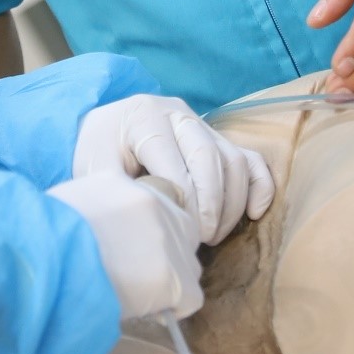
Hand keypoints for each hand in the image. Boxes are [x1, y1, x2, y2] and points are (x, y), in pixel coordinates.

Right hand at [51, 173, 206, 322]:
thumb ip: (92, 209)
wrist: (41, 263)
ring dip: (170, 281)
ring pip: (189, 265)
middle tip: (137, 275)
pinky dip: (174, 308)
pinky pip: (191, 298)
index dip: (145, 232)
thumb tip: (101, 233)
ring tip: (137, 295)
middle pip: (182, 231)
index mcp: (121, 183)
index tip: (129, 250)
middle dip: (167, 254)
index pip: (154, 205)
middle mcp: (153, 204)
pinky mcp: (174, 276)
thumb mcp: (64, 206)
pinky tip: (146, 310)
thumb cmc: (38, 240)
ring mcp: (168, 239)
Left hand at [74, 94, 274, 243]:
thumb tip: (141, 216)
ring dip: (231, 203)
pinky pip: (252, 159)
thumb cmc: (100, 154)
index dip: (180, 196)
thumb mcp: (93, 168)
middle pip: (208, 155)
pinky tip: (254, 214)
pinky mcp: (220, 141)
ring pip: (233, 160)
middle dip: (209, 203)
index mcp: (143, 116)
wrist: (107, 132)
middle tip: (200, 238)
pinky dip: (260, 186)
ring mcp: (203, 126)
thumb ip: (113, 186)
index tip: (180, 229)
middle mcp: (178, 114)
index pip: (170, 155)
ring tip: (212, 237)